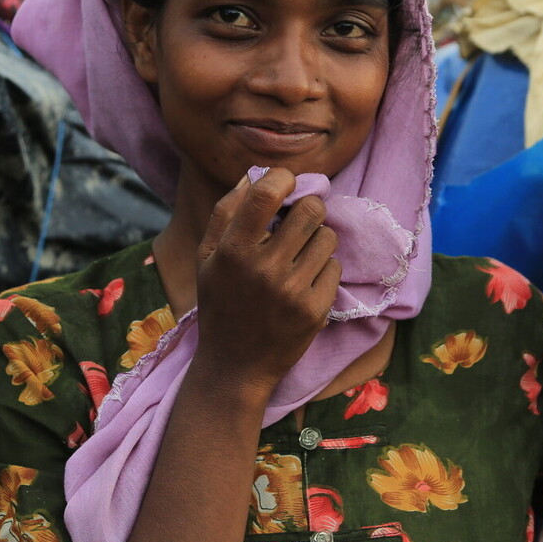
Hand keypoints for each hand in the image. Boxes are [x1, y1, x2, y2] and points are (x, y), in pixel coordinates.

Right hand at [193, 168, 340, 389]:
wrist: (235, 366)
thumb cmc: (220, 304)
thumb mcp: (207, 258)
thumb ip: (226, 212)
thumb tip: (254, 175)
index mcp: (233, 250)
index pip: (267, 192)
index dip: (284, 179)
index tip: (286, 186)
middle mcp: (264, 268)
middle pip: (312, 210)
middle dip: (309, 210)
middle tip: (299, 223)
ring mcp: (292, 290)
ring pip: (328, 238)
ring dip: (318, 242)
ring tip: (299, 257)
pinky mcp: (315, 310)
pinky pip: (335, 268)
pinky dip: (324, 271)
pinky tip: (304, 284)